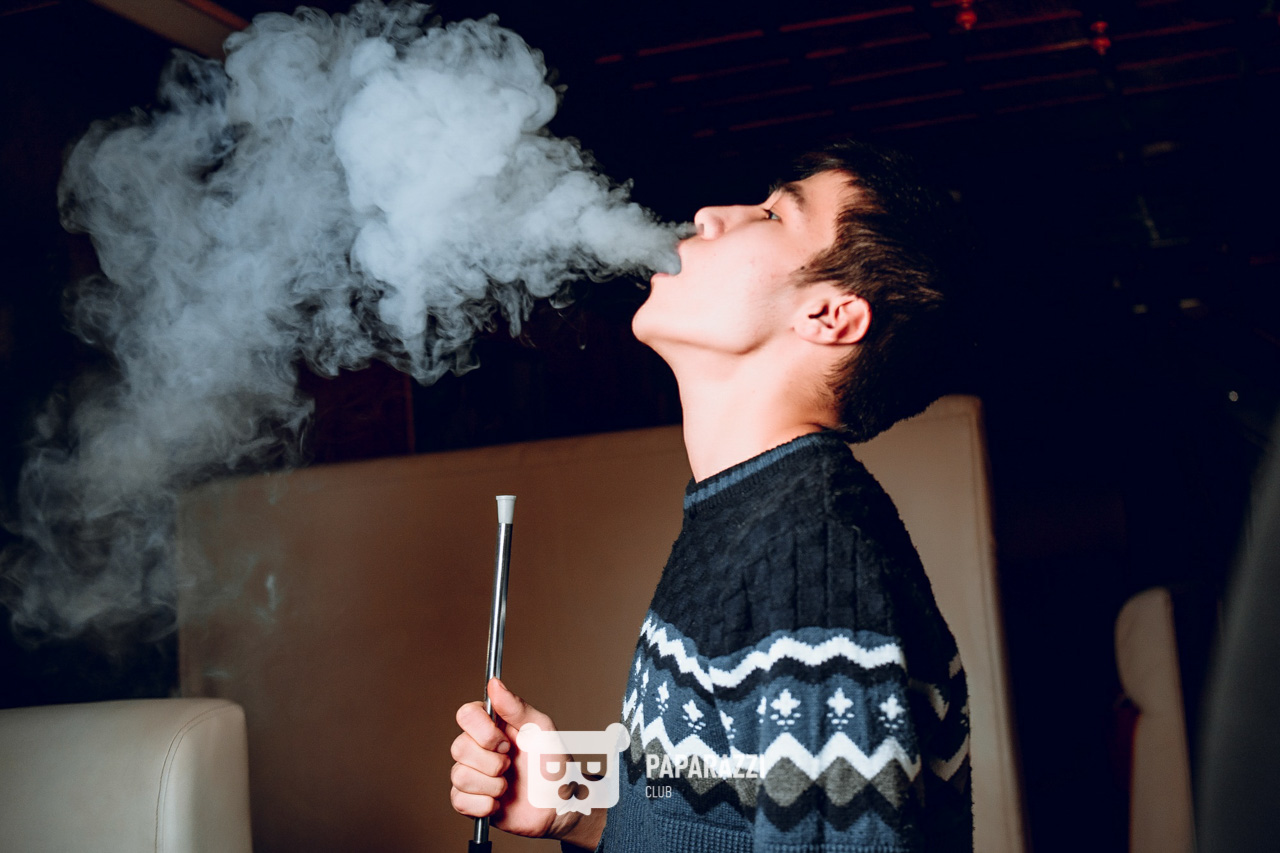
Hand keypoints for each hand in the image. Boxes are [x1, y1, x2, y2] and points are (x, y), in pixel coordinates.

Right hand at [450, 676, 602, 845]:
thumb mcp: (541, 731)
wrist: (558, 807)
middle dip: (492, 762)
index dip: (482, 731)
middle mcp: (479, 748)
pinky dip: (484, 804)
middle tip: (512, 766)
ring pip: (459, 775)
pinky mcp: (470, 801)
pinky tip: (500, 803)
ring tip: (508, 786)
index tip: (506, 742)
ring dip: (492, 785)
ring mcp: (473, 775)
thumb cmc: (553, 766)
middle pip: (459, 747)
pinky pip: (460, 801)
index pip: (466, 715)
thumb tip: (493, 683)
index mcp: (493, 726)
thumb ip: (516, 707)